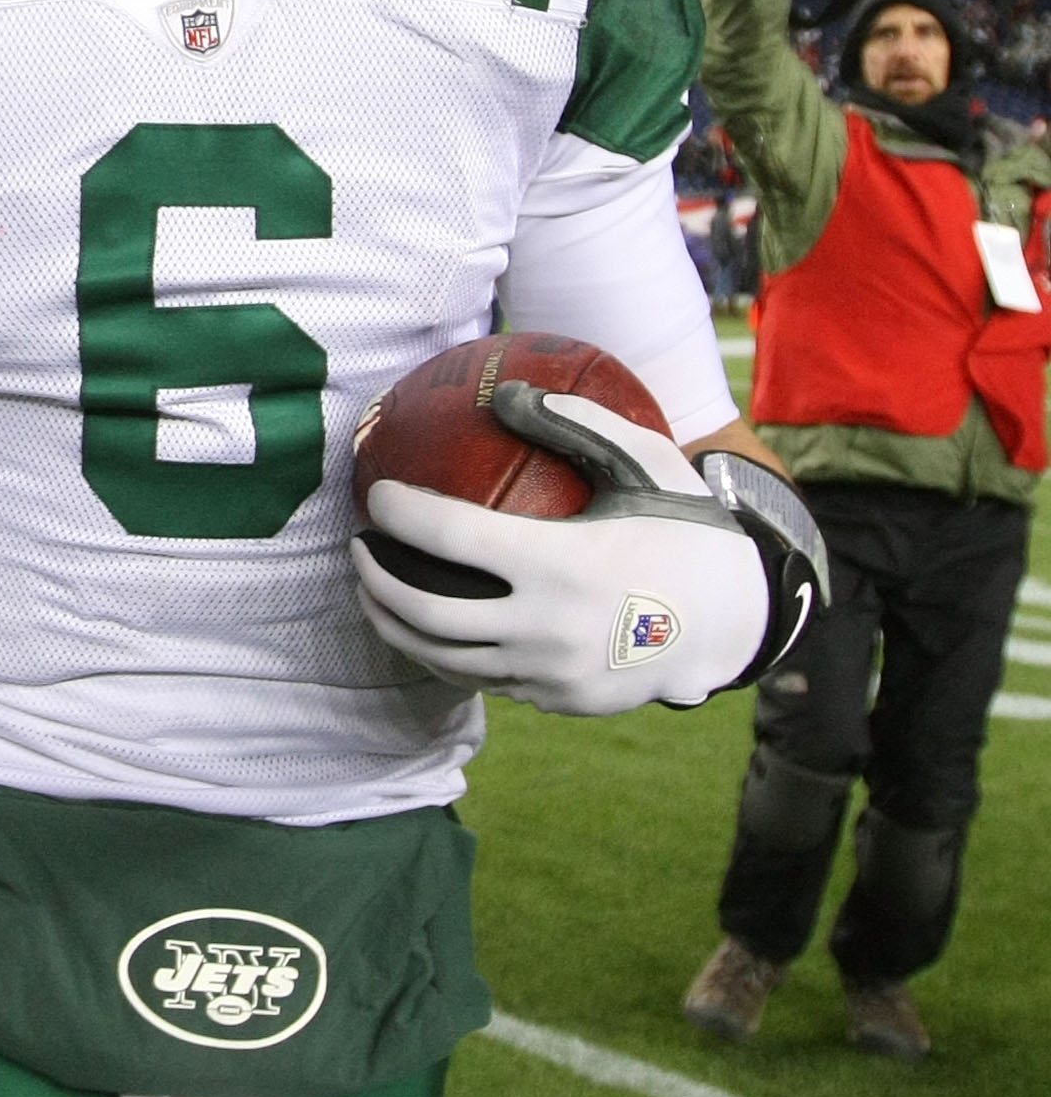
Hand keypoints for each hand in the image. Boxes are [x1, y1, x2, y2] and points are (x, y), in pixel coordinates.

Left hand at [353, 385, 766, 714]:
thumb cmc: (685, 529)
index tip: (376, 493)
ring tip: (373, 590)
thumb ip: (574, 424)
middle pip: (426, 610)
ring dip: (395, 624)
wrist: (738, 622)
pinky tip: (429, 628)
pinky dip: (446, 654)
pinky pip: (485, 679)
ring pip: (444, 657)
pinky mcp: (558, 702)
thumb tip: (507, 395)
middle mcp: (547, 628)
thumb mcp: (643, 462)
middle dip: (375, 578)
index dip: (398, 512)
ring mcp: (551, 674)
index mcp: (560, 564)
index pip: (449, 536)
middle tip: (358, 549)